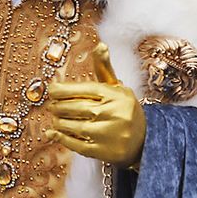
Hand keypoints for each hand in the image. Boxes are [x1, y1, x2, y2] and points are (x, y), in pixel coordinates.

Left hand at [44, 43, 145, 167]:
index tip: (51, 90)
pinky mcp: (105, 152)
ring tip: (55, 118)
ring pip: (74, 127)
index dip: (63, 89)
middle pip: (76, 108)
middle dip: (59, 106)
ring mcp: (109, 134)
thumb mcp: (117, 88)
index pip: (84, 89)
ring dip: (59, 122)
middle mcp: (114, 113)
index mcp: (116, 95)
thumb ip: (104, 68)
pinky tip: (53, 133)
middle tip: (52, 105)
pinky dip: (61, 138)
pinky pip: (77, 145)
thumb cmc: (124, 109)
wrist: (144, 140)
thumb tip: (100, 45)